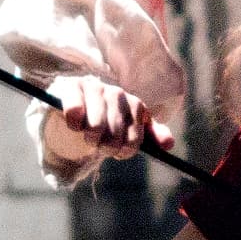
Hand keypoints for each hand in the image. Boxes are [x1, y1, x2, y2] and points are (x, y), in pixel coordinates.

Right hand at [48, 74, 168, 161]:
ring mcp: (94, 88)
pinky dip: (73, 125)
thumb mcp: (129, 130)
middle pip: (114, 135)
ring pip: (96, 126)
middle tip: (98, 144)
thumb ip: (151, 136)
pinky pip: (75, 112)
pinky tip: (74, 124)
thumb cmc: (105, 123)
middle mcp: (117, 93)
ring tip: (86, 135)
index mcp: (135, 105)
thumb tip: (168, 145)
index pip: (134, 140)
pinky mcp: (72, 87)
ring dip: (89, 138)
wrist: (74, 109)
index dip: (123, 152)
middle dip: (104, 147)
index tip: (116, 151)